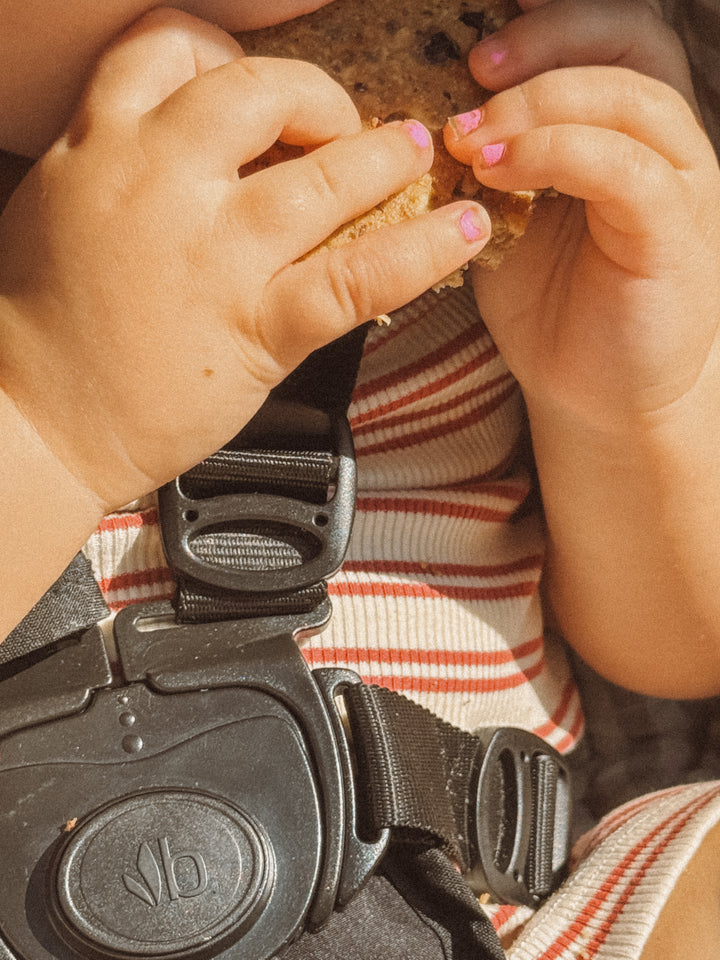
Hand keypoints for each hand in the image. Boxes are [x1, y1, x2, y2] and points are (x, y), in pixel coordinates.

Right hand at [0, 8, 489, 512]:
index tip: (257, 83)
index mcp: (102, 145)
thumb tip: (192, 150)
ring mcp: (216, 254)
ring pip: (325, 176)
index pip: (171, 46)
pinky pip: (357, 275)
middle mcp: (162, 182)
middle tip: (342, 119)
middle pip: (262, 90)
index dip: (227, 52)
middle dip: (316, 95)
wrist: (34, 420)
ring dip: (384, 154)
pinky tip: (461, 232)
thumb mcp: (61, 207)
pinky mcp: (255, 325)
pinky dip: (422, 251)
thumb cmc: (41, 326)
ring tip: (414, 149)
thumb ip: (121, 164)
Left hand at [444, 0, 719, 436]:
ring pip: (632, 97)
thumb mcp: (507, 217)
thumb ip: (488, 160)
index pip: (608, 36)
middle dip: (546, 41)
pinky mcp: (675, 236)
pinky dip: (560, 156)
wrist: (594, 394)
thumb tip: (426, 115)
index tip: (472, 41)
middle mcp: (664, 144)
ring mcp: (679, 187)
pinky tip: (500, 175)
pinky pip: (628, 170)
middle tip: (473, 70)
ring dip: (541, 103)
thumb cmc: (552, 306)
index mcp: (626, 129)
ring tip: (470, 138)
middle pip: (632, 40)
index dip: (548, 20)